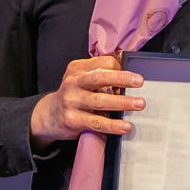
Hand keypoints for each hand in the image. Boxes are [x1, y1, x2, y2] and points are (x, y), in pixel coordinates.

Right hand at [29, 56, 143, 147]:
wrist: (49, 116)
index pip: (101, 62)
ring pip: (100, 101)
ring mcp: (71, 101)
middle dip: (122, 78)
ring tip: (138, 104)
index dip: (118, 67)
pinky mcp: (72, 120)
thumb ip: (99, 74)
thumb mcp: (80, 79)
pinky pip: (96, 122)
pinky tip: (125, 126)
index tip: (132, 75)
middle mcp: (73, 83)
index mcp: (77, 69)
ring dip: (122, 102)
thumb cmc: (73, 96)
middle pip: (100, 77)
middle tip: (139, 82)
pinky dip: (112, 125)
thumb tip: (127, 71)